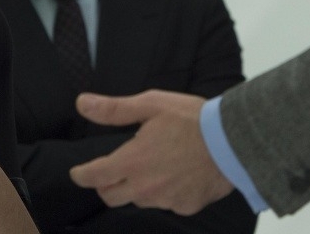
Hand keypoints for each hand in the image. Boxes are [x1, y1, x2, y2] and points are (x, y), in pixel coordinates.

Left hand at [68, 90, 233, 215]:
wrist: (232, 142)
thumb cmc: (191, 119)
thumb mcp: (150, 104)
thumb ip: (114, 109)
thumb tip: (82, 103)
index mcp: (132, 162)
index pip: (95, 177)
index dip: (82, 175)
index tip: (77, 173)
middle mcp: (145, 187)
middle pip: (111, 196)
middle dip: (105, 185)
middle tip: (110, 170)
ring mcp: (165, 200)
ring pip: (138, 200)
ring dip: (135, 187)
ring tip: (148, 167)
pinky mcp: (185, 206)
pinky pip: (165, 202)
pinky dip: (163, 191)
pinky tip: (173, 174)